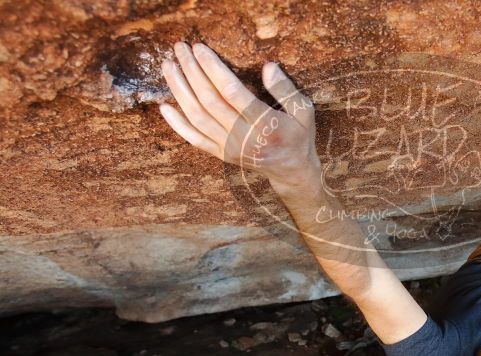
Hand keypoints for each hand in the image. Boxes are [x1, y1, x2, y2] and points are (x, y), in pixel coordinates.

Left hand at [159, 41, 319, 187]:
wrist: (291, 171)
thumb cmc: (298, 136)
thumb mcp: (304, 111)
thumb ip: (286, 89)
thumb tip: (268, 66)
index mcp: (264, 123)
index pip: (231, 91)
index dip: (212, 68)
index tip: (199, 48)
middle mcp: (243, 136)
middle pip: (209, 100)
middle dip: (191, 71)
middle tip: (180, 48)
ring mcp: (229, 147)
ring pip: (197, 116)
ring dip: (179, 90)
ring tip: (168, 67)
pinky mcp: (221, 155)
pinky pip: (194, 138)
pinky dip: (177, 123)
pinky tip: (164, 106)